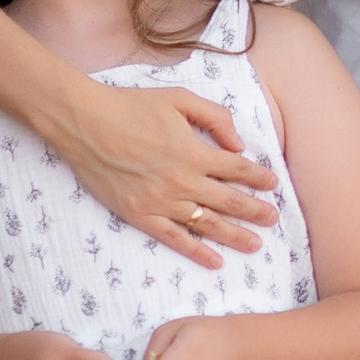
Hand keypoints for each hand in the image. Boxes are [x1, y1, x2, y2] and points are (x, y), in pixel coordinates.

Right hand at [60, 79, 276, 267]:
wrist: (85, 123)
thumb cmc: (130, 105)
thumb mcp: (179, 98)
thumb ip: (215, 117)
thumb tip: (239, 144)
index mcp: (195, 152)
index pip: (238, 170)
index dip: (259, 178)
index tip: (273, 184)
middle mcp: (183, 181)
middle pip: (230, 201)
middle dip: (256, 211)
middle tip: (274, 219)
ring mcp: (162, 202)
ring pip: (208, 224)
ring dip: (235, 235)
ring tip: (256, 244)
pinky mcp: (141, 216)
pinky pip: (176, 239)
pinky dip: (197, 252)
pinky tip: (216, 262)